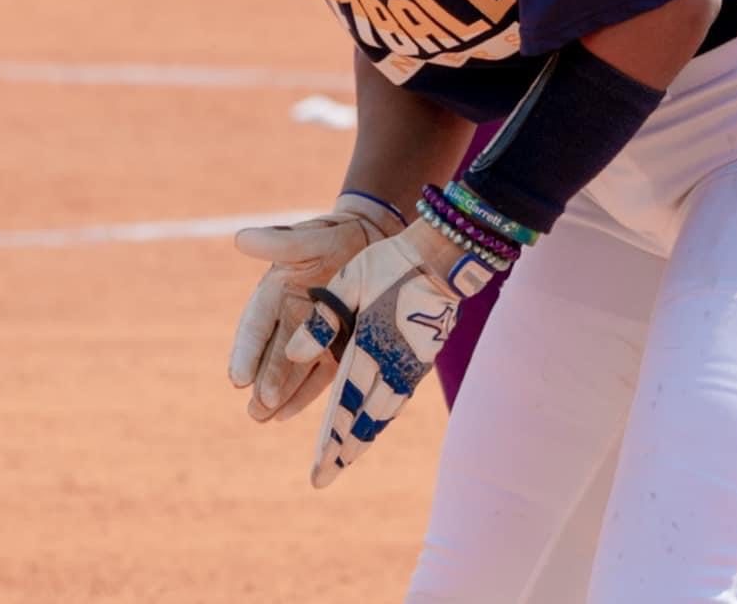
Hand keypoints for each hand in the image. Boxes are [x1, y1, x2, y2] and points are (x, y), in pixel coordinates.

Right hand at [229, 194, 403, 422]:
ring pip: (291, 371)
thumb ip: (279, 243)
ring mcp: (312, 337)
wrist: (371, 240)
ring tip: (263, 416)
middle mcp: (288, 320)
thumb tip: (241, 239)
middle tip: (257, 408)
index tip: (238, 378)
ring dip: (278, 395)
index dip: (245, 352)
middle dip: (264, 382)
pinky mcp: (334, 348)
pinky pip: (316, 375)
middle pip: (272, 356)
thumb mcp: (309, 238)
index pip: (254, 327)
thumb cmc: (333, 236)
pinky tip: (286, 414)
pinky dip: (303, 394)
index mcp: (274, 294)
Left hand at [287, 216, 488, 487]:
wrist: (443, 256)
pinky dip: (383, 417)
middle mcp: (393, 363)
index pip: (347, 403)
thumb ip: (322, 319)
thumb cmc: (391, 262)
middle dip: (342, 449)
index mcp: (370, 345)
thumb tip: (293, 354)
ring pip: (384, 412)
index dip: (332, 437)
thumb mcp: (349, 281)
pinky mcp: (423, 357)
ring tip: (345, 459)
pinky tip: (375, 424)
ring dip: (363, 437)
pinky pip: (399, 397)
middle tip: (322, 479)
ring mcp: (411, 363)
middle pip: (365, 417)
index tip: (317, 466)